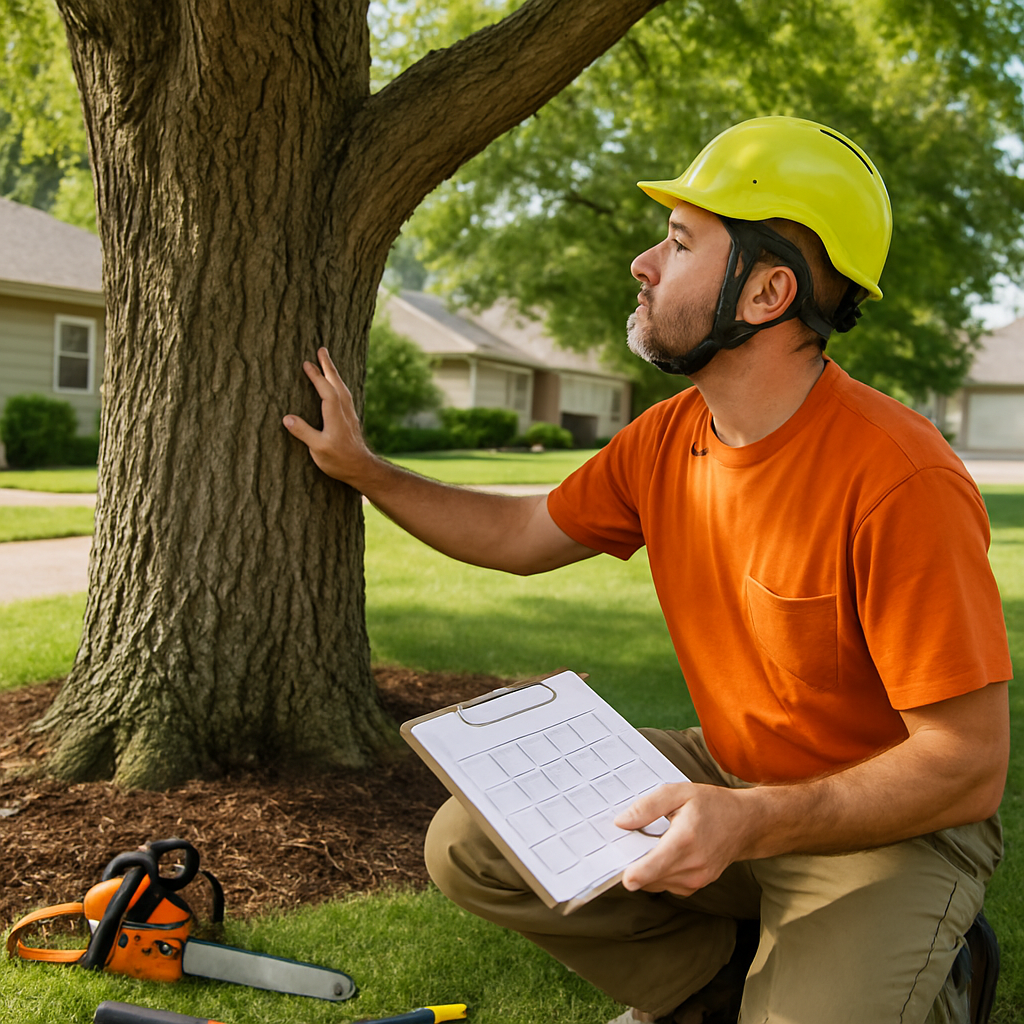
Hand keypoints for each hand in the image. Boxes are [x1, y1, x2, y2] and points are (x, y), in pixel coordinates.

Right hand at [283, 347, 373, 484]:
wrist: (361, 468)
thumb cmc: (339, 460)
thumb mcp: (318, 448)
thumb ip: (303, 432)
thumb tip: (286, 418)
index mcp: (335, 416)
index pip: (326, 390)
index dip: (317, 377)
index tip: (307, 363)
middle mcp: (344, 411)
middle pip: (337, 383)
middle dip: (328, 366)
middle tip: (322, 349)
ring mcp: (349, 414)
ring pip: (342, 388)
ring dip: (334, 373)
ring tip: (327, 362)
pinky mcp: (350, 419)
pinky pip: (344, 395)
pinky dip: (338, 385)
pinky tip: (336, 386)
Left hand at [615, 783, 755, 896]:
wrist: (745, 823)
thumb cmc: (713, 805)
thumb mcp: (678, 793)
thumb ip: (648, 807)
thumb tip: (621, 822)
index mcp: (685, 840)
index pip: (653, 867)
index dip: (634, 874)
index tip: (623, 876)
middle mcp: (692, 865)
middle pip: (650, 877)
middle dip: (636, 863)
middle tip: (637, 841)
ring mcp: (697, 879)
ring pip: (657, 883)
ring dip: (648, 869)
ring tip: (658, 843)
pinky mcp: (697, 885)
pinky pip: (668, 885)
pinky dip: (660, 873)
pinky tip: (667, 853)